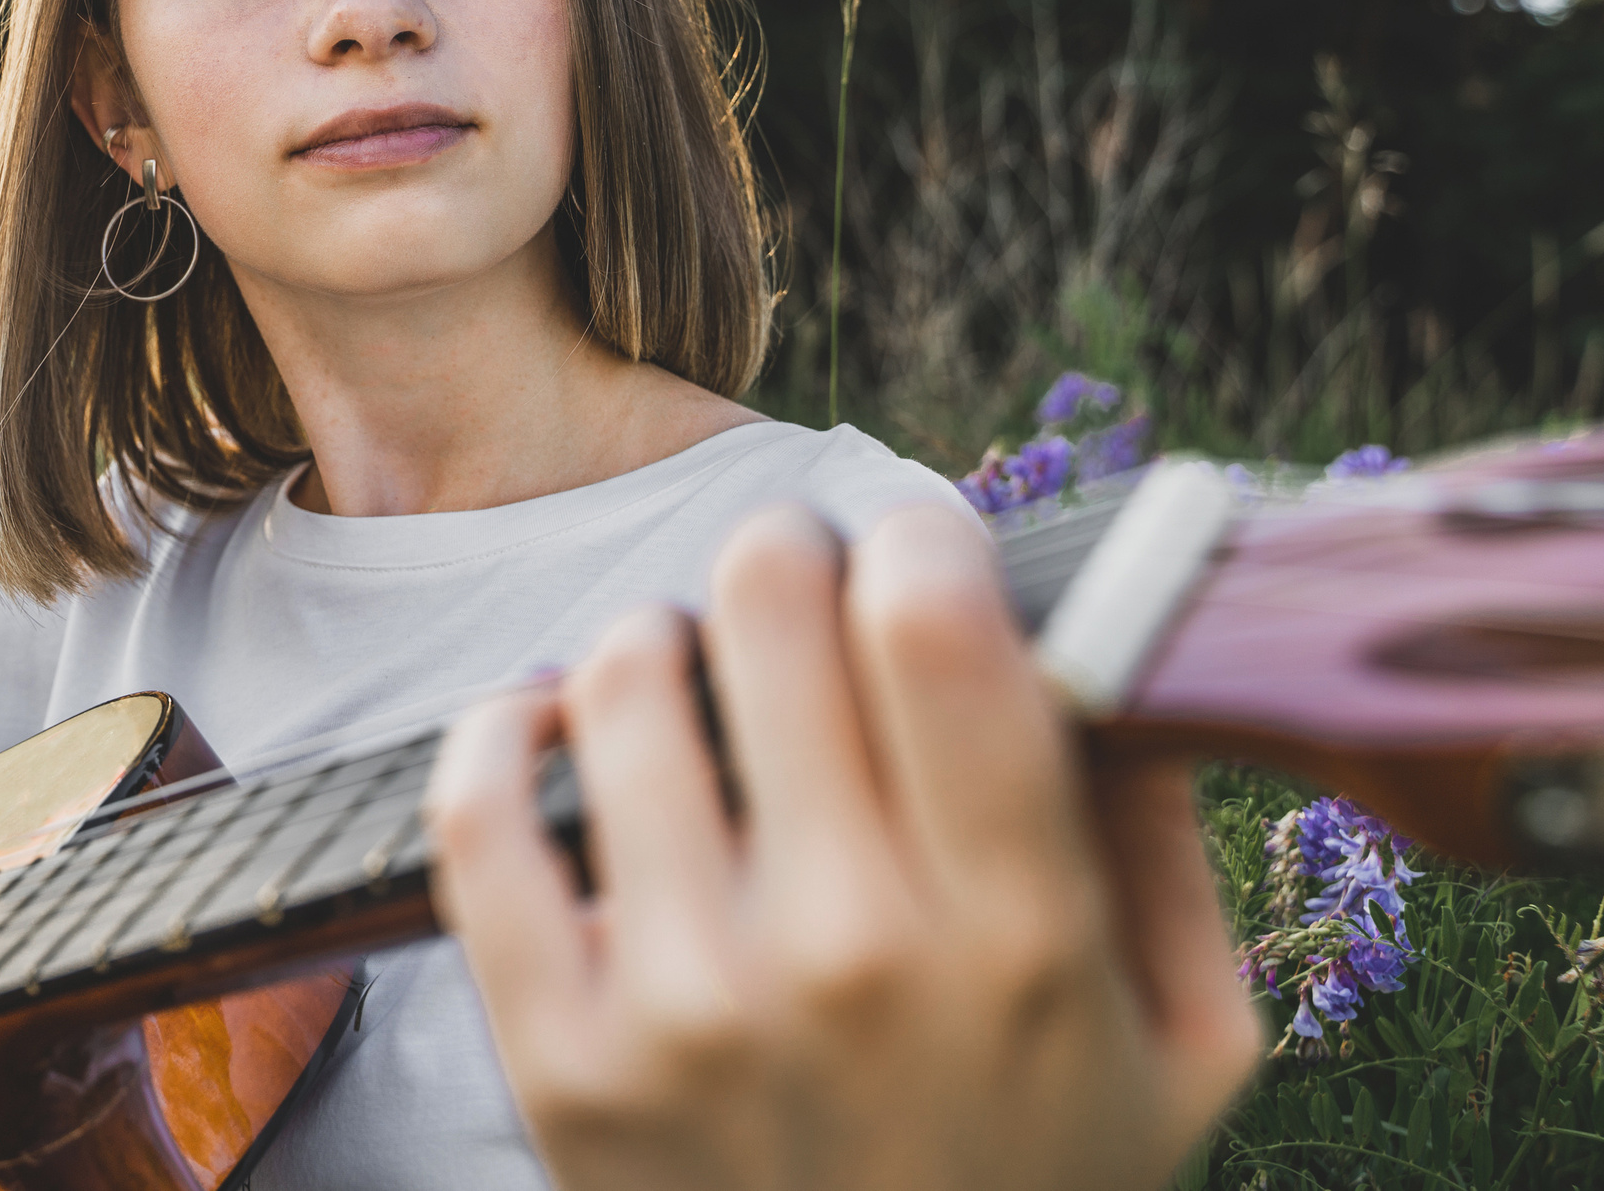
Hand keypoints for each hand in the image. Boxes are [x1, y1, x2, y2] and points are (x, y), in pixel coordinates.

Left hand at [426, 502, 1260, 1190]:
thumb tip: (1098, 651)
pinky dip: (505, 728)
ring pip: (623, 683)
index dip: (922, 536)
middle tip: (794, 585)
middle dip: (786, 558)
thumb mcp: (1183, 1047)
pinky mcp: (555, 1055)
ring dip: (661, 641)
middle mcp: (845, 954)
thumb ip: (1160, 844)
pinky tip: (555, 723)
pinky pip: (479, 814)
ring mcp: (682, 1006)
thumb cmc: (1037, 1185)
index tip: (919, 550)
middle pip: (768, 610)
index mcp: (1018, 936)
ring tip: (692, 676)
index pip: (936, 629)